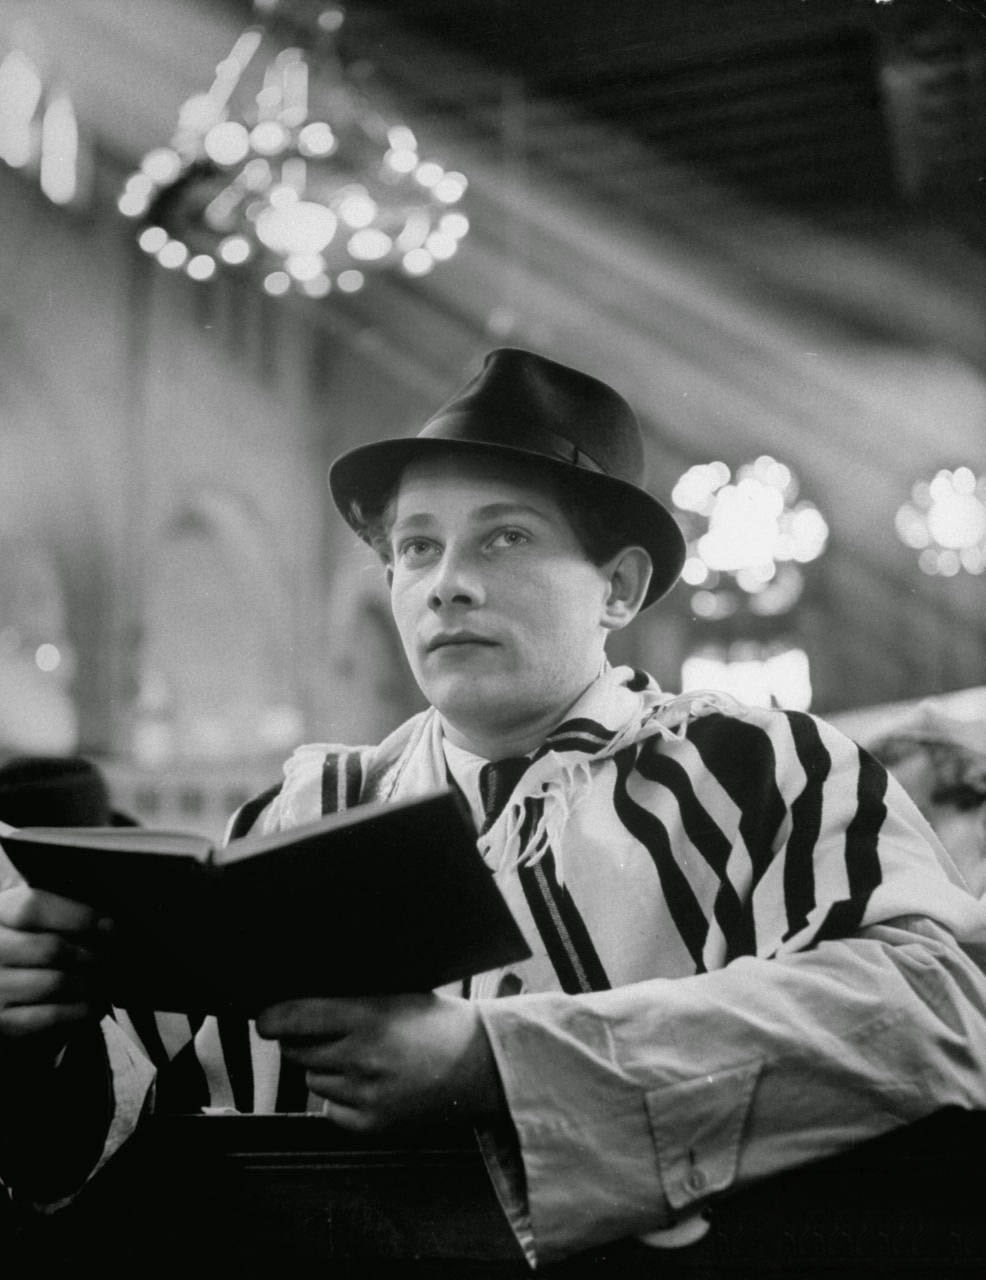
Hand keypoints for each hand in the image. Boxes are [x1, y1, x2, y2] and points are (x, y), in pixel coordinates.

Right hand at [0, 884, 109, 1055]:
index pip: (33, 908)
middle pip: (50, 949)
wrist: (8, 980)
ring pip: (54, 983)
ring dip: (90, 983)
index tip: (108, 926)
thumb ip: (63, 912)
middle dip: (91, 954)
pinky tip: (95, 1004)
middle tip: (112, 959)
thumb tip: (106, 923)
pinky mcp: (1, 1020)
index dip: (78, 916)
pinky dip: (80, 1010)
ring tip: (107, 981)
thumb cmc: (33, 941)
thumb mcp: (38, 918)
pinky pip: (49, 1016)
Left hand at [256, 993, 503, 1132]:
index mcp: (369, 1017)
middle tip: (324, 1032)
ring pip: (313, 1079)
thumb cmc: (439, 1022)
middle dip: (301, 1040)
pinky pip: (331, 1109)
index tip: (265, 1018)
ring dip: (323, 1066)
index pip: (297, 1018)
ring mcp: (366, 1095)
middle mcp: (362, 1058)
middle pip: (298, 1051)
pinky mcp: (372, 1124)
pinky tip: (366, 1081)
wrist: (481, 1067)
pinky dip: (339, 1096)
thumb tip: (301, 1003)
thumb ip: (351, 1000)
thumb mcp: (397, 994)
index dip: (273, 1018)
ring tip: (356, 1056)